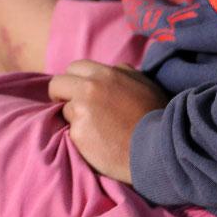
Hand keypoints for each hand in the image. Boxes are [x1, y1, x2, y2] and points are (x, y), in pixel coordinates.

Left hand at [48, 59, 168, 182]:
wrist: (159, 149)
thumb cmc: (156, 117)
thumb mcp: (144, 85)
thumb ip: (124, 73)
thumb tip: (113, 69)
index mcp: (105, 74)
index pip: (74, 67)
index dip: (75, 80)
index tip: (78, 91)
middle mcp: (89, 89)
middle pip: (57, 84)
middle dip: (62, 95)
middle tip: (72, 108)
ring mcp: (81, 111)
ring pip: (64, 110)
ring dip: (74, 118)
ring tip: (95, 130)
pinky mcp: (78, 134)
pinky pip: (70, 132)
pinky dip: (80, 137)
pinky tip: (97, 143)